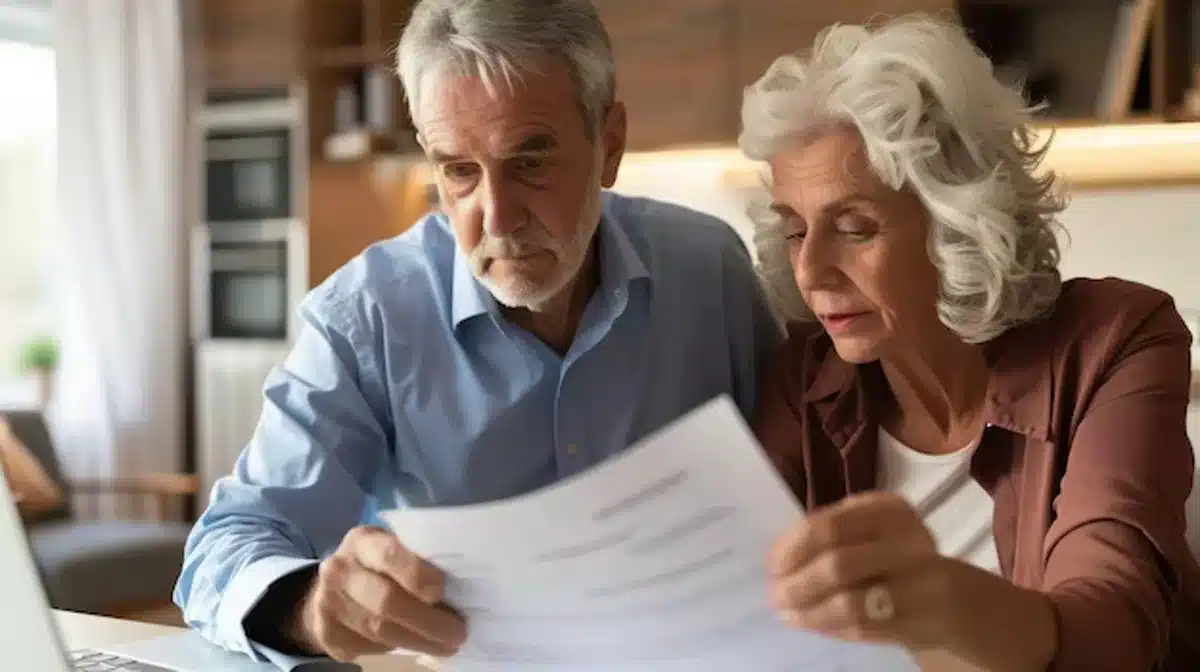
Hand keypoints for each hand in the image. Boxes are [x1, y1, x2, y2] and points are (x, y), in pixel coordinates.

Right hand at [289, 525, 467, 661]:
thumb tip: (461, 586)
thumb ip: (416, 558)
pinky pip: (368, 647)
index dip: (416, 574)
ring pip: (379, 630)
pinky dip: (396, 649)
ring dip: (418, 641)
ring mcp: (328, 602)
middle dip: (428, 621)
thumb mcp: (392, 548)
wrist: (329, 588)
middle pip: (386, 601)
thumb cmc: (377, 565)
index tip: (441, 591)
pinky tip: (416, 645)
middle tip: (458, 633)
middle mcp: (339, 569)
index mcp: (362, 541)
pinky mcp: (327, 632)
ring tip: (446, 645)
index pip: (389, 554)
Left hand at [767, 491, 961, 651]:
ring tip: (788, 613)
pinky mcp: (919, 622)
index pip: (828, 526)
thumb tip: (778, 556)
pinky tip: (811, 623)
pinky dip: (828, 626)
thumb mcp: (866, 528)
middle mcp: (908, 541)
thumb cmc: (891, 554)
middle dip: (797, 584)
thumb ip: (827, 533)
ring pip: (849, 602)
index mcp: (888, 509)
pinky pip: (863, 628)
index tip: (771, 566)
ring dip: (809, 611)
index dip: (791, 549)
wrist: (949, 596)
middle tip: (775, 594)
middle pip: (837, 565)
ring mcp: (919, 584)